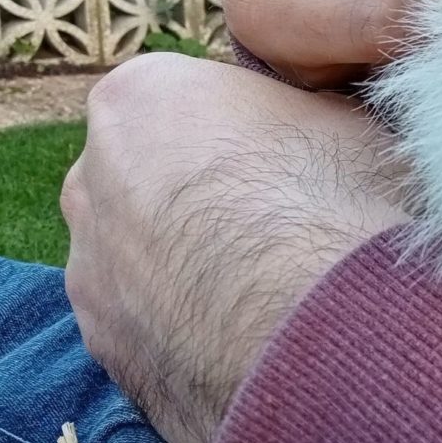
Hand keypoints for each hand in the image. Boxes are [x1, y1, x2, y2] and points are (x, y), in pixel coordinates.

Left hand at [60, 54, 409, 442]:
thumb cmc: (341, 205)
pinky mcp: (105, 348)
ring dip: (199, 267)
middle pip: (157, 174)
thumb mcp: (353, 116)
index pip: (197, 97)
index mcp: (145, 94)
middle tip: (291, 223)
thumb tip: (327, 117)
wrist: (322, 330)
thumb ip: (312, 108)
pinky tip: (256, 340)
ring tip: (279, 292)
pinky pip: (154, 328)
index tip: (304, 157)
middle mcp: (91, 174)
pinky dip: (196, 330)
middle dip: (211, 196)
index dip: (259, 129)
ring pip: (147, 257)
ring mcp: (88, 267)